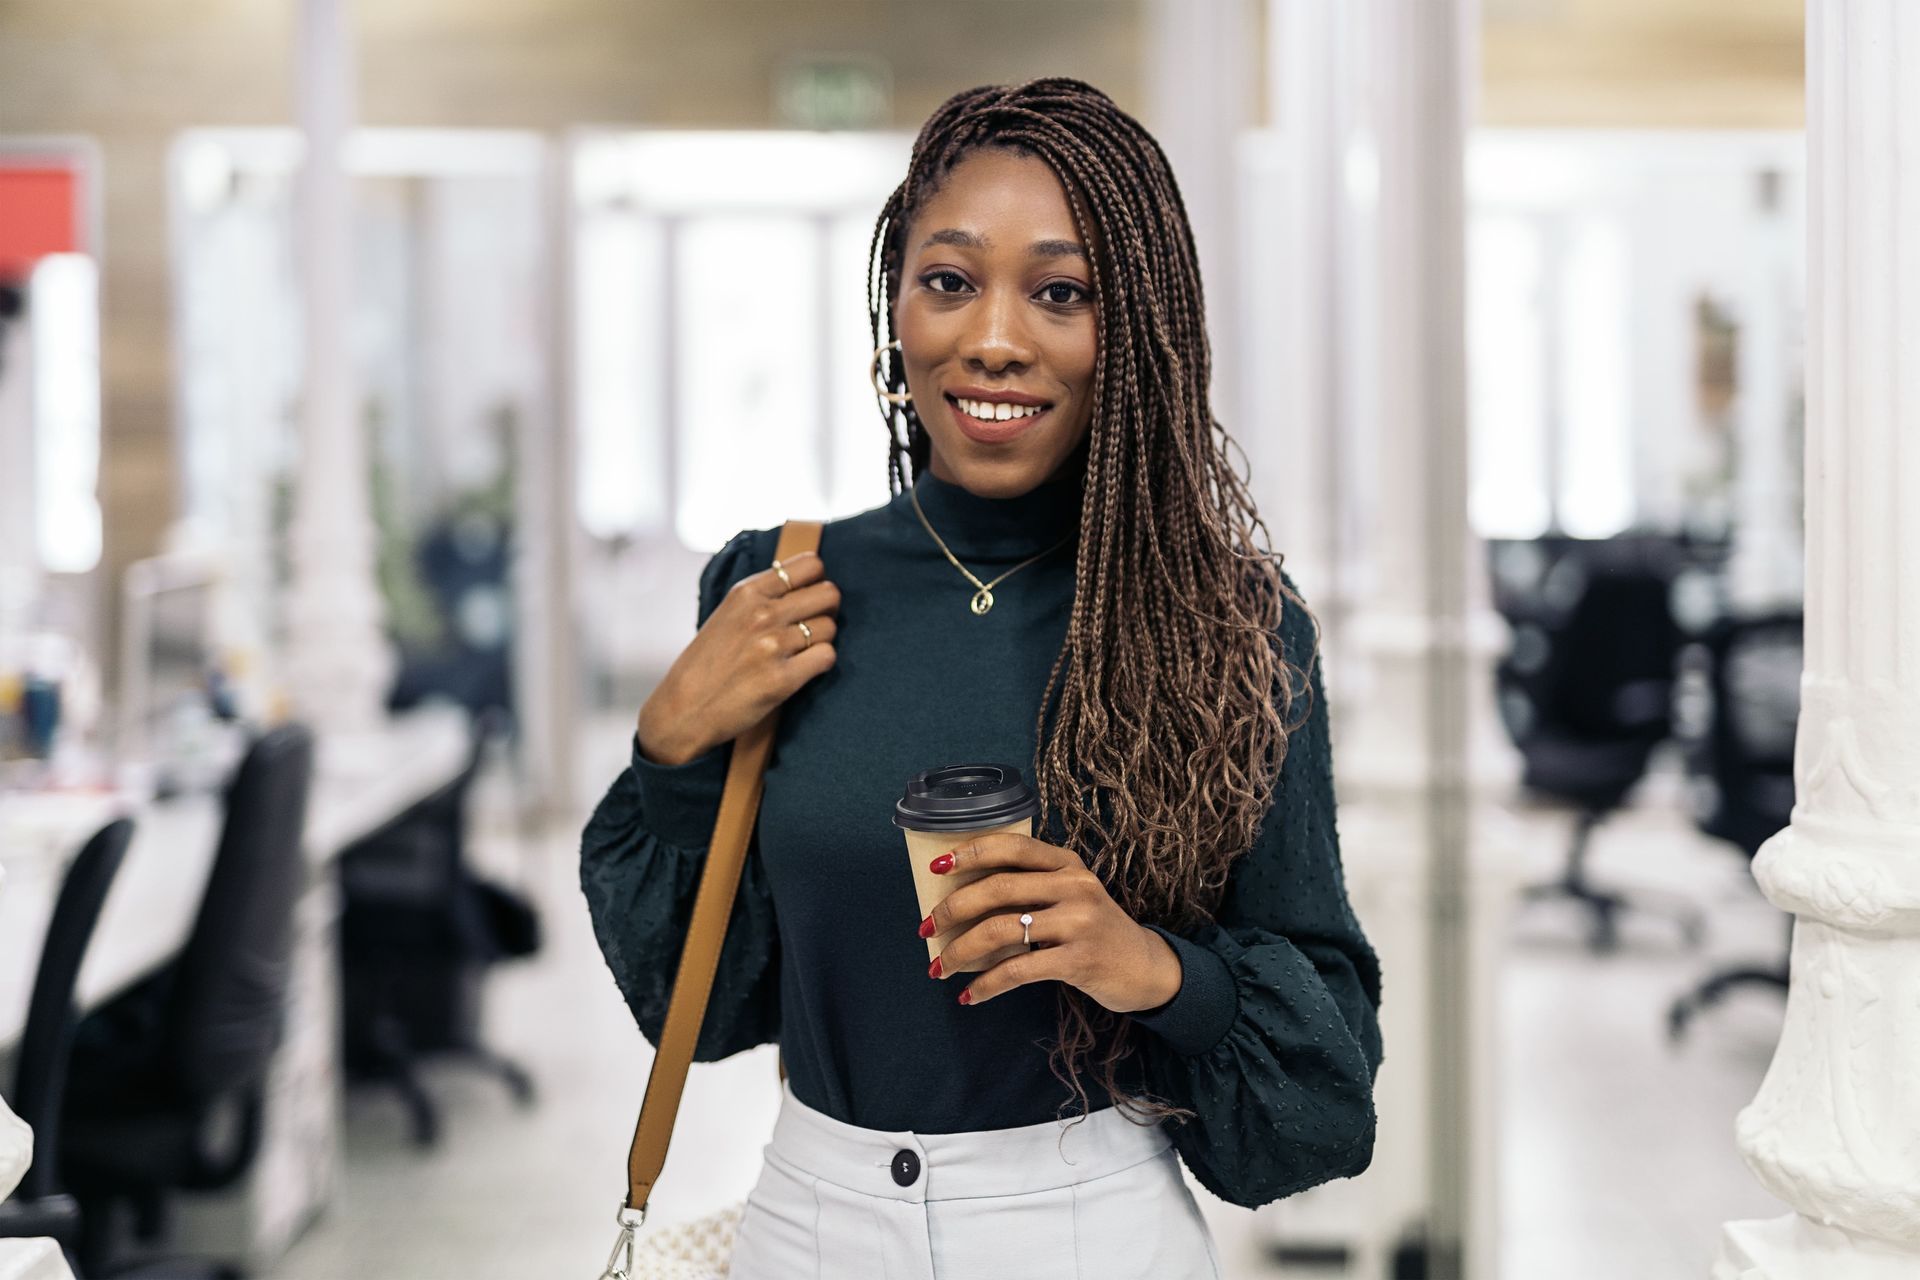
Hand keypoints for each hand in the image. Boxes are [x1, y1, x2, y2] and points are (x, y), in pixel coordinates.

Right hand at [637, 549, 839, 764]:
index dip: (818, 581)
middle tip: (813, 624)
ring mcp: (773, 646)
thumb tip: (807, 582)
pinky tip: (803, 668)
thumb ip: (762, 596)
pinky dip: (820, 663)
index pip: (811, 565)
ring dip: (821, 640)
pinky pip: (826, 657)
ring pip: (829, 628)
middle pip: (829, 594)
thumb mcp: (727, 614)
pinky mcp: (783, 679)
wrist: (683, 709)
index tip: (809, 596)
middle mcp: (762, 614)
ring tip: (800, 651)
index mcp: (747, 592)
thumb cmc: (706, 663)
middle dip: (827, 609)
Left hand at [920, 833, 1183, 1013]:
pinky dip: (986, 984)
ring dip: (960, 951)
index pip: (1012, 847)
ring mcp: (1079, 923)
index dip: (970, 852)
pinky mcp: (1079, 960)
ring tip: (939, 967)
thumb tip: (963, 897)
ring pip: (1001, 930)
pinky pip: (1018, 970)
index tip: (936, 866)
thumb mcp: (1072, 895)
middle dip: (953, 908)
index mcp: (1067, 863)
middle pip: (998, 888)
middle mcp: (1074, 886)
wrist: (1145, 968)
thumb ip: (1032, 887)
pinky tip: (968, 996)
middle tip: (926, 927)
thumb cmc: (1095, 930)